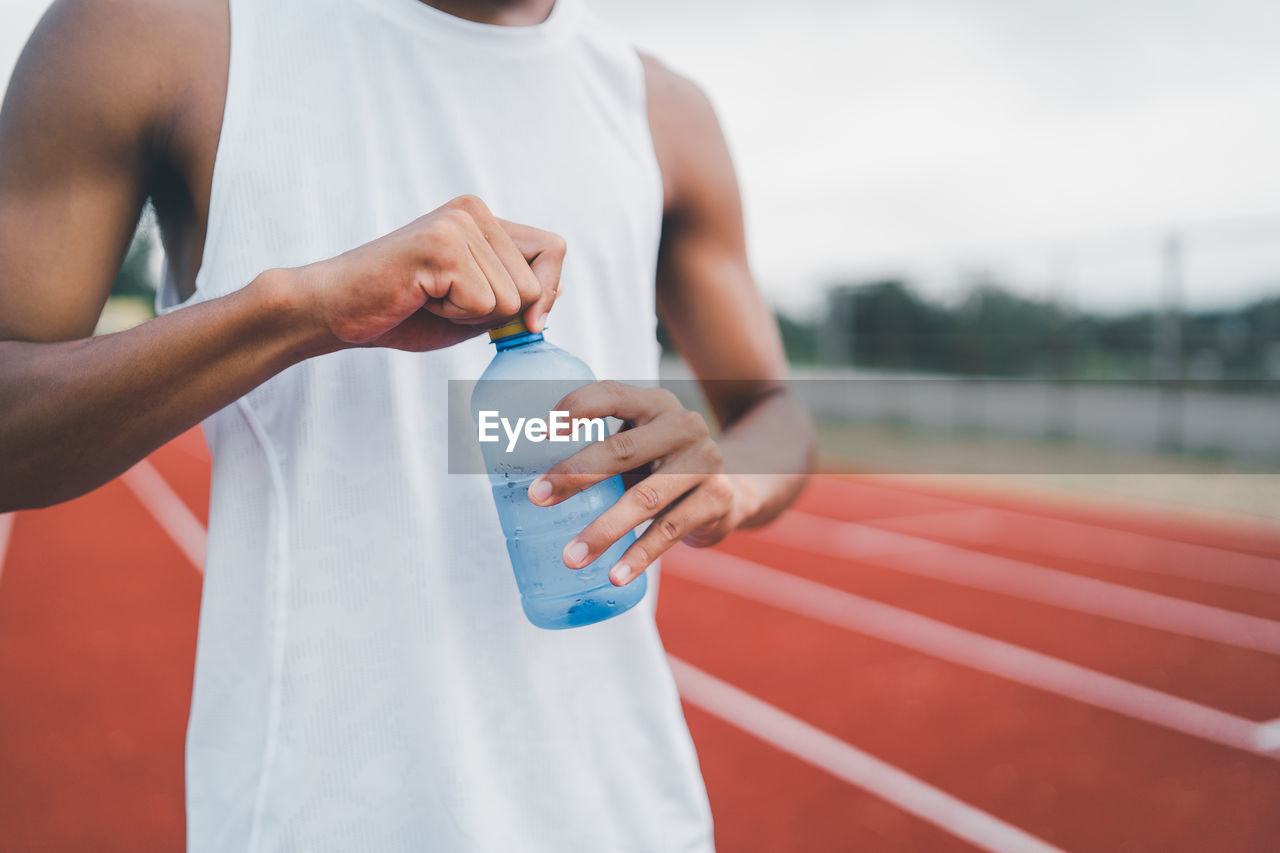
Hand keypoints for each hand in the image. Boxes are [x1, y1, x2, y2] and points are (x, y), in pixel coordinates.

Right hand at [291, 195, 565, 352]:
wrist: (336, 310)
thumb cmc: (402, 311)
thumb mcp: (473, 307)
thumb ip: (515, 298)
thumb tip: (556, 292)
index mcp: (483, 218)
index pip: (553, 250)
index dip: (546, 291)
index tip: (521, 319)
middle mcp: (473, 211)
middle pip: (535, 285)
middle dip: (496, 313)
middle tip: (444, 302)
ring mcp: (457, 225)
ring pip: (512, 299)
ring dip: (471, 316)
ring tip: (428, 298)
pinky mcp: (442, 246)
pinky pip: (483, 304)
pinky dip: (454, 317)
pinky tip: (419, 299)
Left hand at [527, 381, 760, 585]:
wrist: (732, 490)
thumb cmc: (662, 466)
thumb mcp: (639, 445)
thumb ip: (600, 449)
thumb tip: (526, 478)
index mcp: (654, 403)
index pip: (611, 393)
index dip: (576, 407)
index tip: (541, 431)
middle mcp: (683, 425)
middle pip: (622, 448)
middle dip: (575, 474)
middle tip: (537, 498)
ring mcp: (705, 461)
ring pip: (645, 497)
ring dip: (604, 529)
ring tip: (571, 557)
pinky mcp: (717, 498)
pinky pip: (670, 530)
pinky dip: (639, 555)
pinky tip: (615, 574)